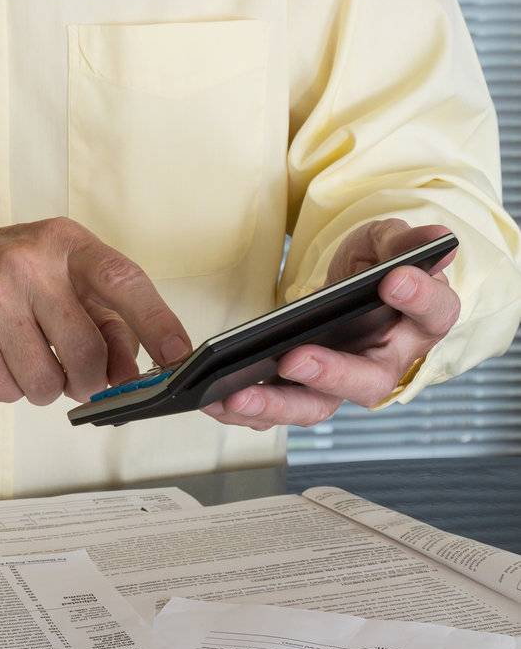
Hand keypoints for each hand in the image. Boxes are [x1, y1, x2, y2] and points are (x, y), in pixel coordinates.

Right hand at [0, 217, 191, 404]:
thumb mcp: (51, 271)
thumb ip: (98, 313)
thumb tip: (133, 370)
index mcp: (61, 242)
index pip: (123, 282)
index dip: (158, 324)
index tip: (179, 359)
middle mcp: (27, 264)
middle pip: (86, 353)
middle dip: (86, 380)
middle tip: (72, 374)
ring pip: (46, 383)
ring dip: (41, 385)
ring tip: (20, 354)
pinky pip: (7, 391)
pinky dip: (6, 386)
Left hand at [202, 218, 459, 429]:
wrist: (353, 291)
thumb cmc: (377, 269)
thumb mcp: (388, 243)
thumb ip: (404, 241)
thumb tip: (435, 238)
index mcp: (420, 322)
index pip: (432, 313)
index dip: (418, 299)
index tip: (394, 280)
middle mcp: (386, 362)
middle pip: (367, 381)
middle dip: (329, 372)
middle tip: (293, 358)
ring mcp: (344, 383)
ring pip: (317, 406)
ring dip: (276, 405)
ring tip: (234, 393)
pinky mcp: (307, 391)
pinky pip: (280, 408)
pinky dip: (249, 409)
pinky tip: (214, 397)